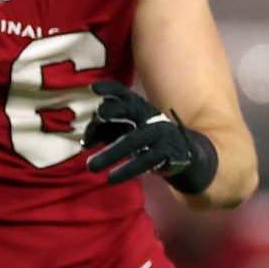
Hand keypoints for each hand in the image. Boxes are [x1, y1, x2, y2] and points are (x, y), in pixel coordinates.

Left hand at [84, 79, 211, 189]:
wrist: (184, 156)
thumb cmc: (147, 142)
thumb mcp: (127, 132)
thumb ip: (106, 132)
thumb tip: (84, 142)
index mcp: (140, 108)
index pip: (125, 94)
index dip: (111, 90)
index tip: (94, 89)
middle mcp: (151, 117)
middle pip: (131, 110)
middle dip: (115, 110)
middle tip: (99, 114)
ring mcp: (161, 134)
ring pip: (134, 141)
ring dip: (111, 153)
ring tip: (90, 167)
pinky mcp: (168, 153)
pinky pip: (146, 160)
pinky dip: (128, 170)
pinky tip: (112, 178)